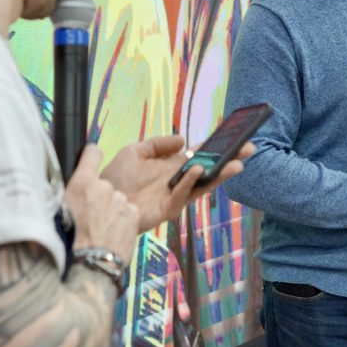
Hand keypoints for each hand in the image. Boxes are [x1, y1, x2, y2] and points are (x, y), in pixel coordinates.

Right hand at [63, 144, 138, 262]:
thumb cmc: (70, 239)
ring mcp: (120, 199)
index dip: (92, 155)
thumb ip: (70, 194)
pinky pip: (127, 213)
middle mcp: (104, 186)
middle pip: (104, 185)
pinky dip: (122, 222)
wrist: (91, 262)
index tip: (93, 158)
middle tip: (91, 217)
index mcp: (82, 182)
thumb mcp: (60, 210)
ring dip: (111, 211)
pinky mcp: (133, 213)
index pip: (92, 153)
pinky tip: (112, 234)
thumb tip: (71, 189)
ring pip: (117, 201)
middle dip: (100, 197)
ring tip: (101, 230)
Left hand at [101, 135, 254, 231]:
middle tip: (248, 150)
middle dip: (229, 160)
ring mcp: (175, 196)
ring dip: (219, 174)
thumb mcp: (136, 151)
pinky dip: (190, 182)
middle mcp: (178, 181)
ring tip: (234, 163)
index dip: (218, 147)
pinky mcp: (167, 209)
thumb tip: (182, 140)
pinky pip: (183, 195)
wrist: (98, 198)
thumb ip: (158, 144)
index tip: (236, 137)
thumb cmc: (115, 177)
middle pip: (209, 170)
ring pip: (203, 185)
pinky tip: (197, 169)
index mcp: (173, 166)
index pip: (201, 155)